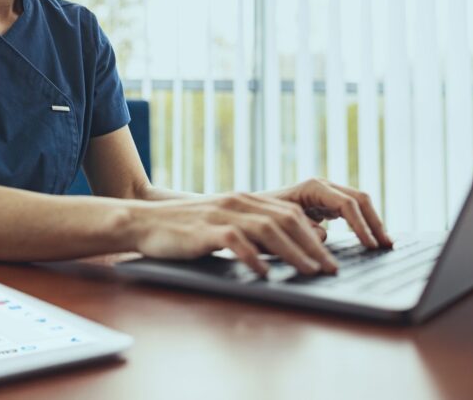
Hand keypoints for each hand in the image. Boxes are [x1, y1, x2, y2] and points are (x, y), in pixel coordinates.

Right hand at [132, 192, 344, 276]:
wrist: (143, 222)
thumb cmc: (184, 230)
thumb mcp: (224, 227)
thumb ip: (253, 234)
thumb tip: (289, 249)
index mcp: (244, 200)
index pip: (290, 213)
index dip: (314, 235)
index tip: (330, 258)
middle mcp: (236, 203)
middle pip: (286, 220)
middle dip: (312, 246)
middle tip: (330, 269)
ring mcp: (220, 214)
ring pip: (267, 229)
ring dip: (293, 252)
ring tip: (309, 272)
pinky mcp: (203, 230)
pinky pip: (235, 241)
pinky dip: (253, 257)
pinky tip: (264, 273)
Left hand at [261, 178, 392, 249]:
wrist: (246, 212)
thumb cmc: (259, 218)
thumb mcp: (279, 225)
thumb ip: (302, 230)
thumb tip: (324, 236)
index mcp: (313, 187)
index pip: (347, 204)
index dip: (361, 226)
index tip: (371, 246)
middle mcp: (323, 186)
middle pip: (360, 199)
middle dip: (375, 223)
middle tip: (387, 247)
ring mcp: (326, 193)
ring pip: (359, 204)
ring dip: (373, 223)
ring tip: (385, 245)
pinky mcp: (326, 204)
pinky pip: (352, 211)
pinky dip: (364, 224)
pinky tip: (370, 241)